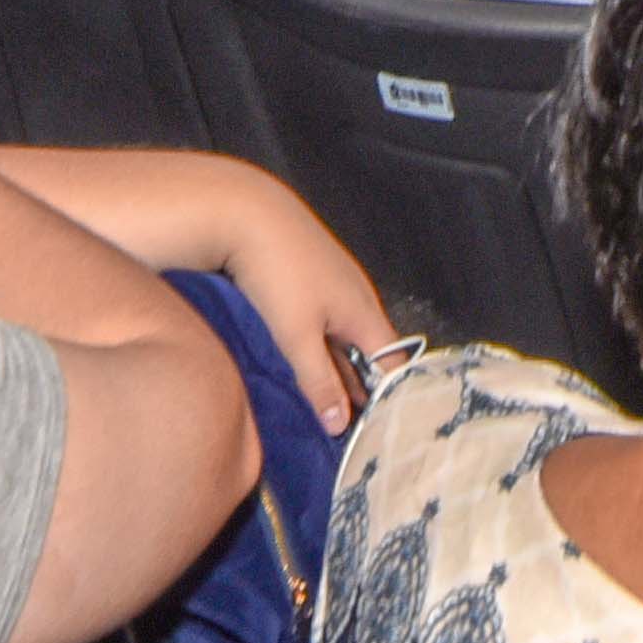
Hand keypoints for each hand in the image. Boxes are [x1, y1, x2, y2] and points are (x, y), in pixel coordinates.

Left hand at [197, 170, 397, 433]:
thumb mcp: (297, 336)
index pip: (394, 364)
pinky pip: (326, 325)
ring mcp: (334, 287)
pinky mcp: (310, 281)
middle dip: (367, 389)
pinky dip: (322, 350)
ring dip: (342, 371)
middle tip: (360, 429)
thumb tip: (341, 424)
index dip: (393, 396)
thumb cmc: (278, 272)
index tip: (385, 430)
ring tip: (336, 409)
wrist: (248, 213)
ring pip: (346, 340)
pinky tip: (310, 367)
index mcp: (365, 313)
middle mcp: (357, 299)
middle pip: (372, 353)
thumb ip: (320, 382)